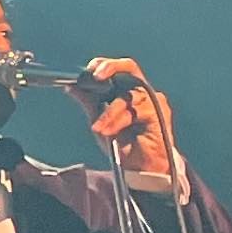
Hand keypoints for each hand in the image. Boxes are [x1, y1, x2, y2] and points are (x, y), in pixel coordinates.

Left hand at [85, 58, 175, 176]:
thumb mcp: (99, 121)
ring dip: (109, 113)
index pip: (115, 69)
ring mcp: (151, 100)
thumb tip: (72, 86)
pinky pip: (135, 111)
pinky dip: (118, 121)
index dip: (101, 64)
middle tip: (96, 76)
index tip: (86, 72)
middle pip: (129, 67)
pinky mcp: (159, 112)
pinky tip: (109, 131)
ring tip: (99, 129)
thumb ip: (89, 102)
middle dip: (111, 68)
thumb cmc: (123, 144)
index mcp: (125, 90)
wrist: (140, 167)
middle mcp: (140, 91)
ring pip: (127, 95)